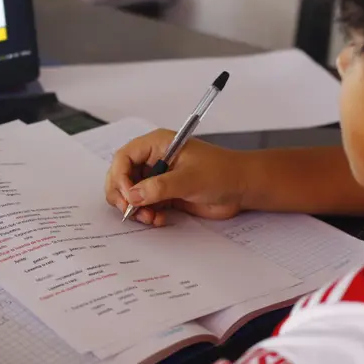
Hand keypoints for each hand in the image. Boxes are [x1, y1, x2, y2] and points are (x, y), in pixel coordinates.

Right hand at [104, 129, 247, 225]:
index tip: (128, 196)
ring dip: (135, 208)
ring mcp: (159, 177)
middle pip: (122, 176)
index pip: (124, 157)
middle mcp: (154, 159)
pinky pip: (145, 205)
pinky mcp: (165, 194)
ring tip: (149, 217)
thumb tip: (133, 196)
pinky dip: (146, 214)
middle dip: (123, 195)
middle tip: (129, 211)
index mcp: (157, 144)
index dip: (120, 177)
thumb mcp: (189, 178)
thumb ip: (159, 187)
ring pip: (132, 193)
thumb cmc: (222, 172)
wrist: (242, 188)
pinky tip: (158, 219)